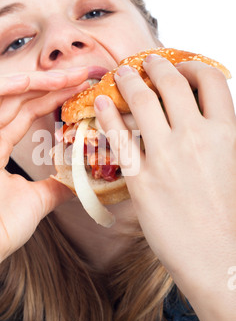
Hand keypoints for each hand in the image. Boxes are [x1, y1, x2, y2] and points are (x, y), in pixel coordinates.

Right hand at [0, 68, 88, 273]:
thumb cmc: (0, 229)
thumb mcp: (39, 200)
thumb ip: (55, 185)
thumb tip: (77, 180)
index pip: (27, 112)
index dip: (53, 97)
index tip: (81, 89)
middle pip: (18, 100)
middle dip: (50, 84)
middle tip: (82, 74)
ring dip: (32, 82)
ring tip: (65, 76)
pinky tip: (29, 82)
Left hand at [94, 55, 235, 299]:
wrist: (220, 258)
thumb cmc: (230, 215)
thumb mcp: (233, 164)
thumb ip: (220, 136)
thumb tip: (205, 118)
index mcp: (227, 131)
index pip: (210, 80)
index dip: (192, 67)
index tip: (180, 69)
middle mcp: (197, 136)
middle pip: (171, 82)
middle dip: (155, 65)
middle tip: (143, 62)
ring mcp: (167, 155)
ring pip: (141, 101)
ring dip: (127, 81)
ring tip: (119, 74)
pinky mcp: (142, 178)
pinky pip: (118, 137)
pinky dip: (106, 115)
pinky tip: (99, 104)